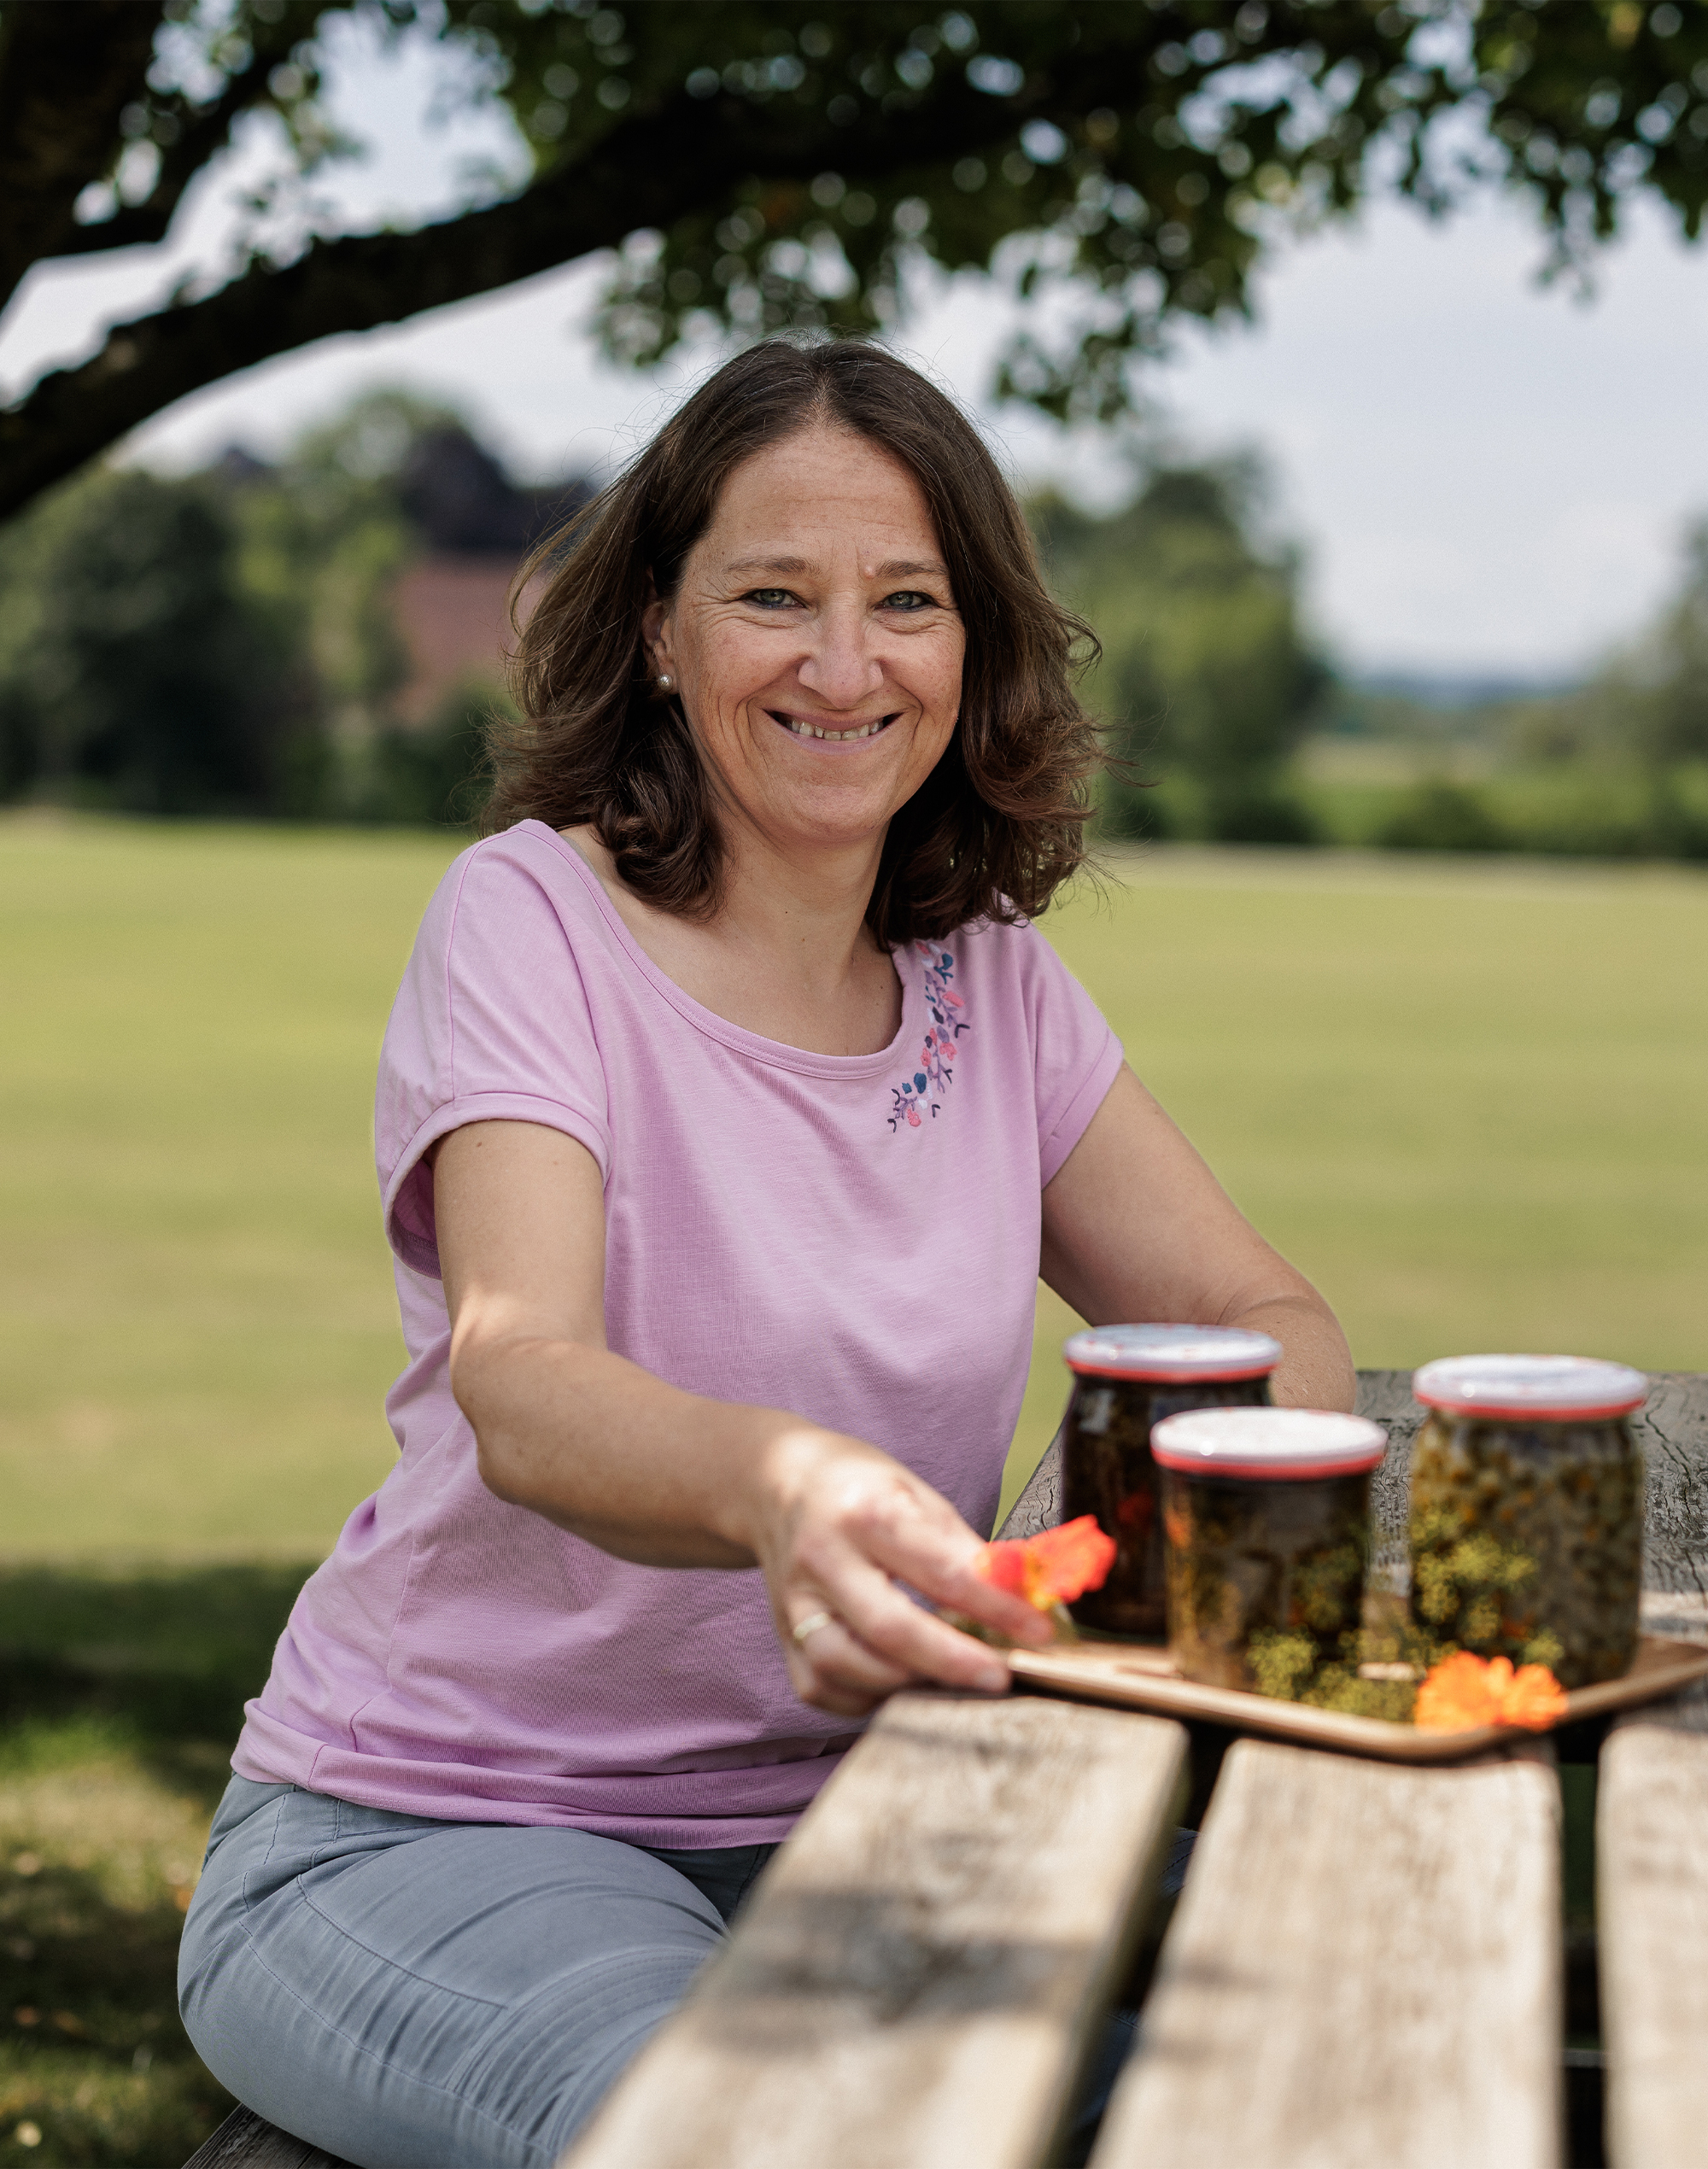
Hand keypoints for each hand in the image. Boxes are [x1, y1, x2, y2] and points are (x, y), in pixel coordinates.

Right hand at [744, 1426, 1057, 1717]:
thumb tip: (1023, 1597)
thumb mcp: (918, 1495)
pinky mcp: (782, 1636)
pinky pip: (821, 1688)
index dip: (996, 1608)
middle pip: (889, 1628)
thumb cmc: (860, 1488)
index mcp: (866, 1512)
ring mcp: (795, 1602)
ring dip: (908, 1683)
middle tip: (1001, 1675)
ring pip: (846, 1666)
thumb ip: (965, 1549)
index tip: (1039, 1631)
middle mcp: (823, 1558)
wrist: (779, 1484)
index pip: (941, 1572)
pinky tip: (900, 1682)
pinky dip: (866, 1696)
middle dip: (953, 1661)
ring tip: (952, 1676)